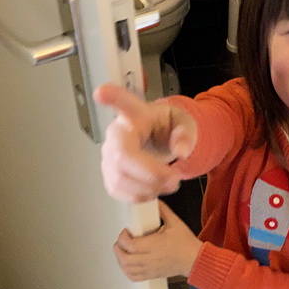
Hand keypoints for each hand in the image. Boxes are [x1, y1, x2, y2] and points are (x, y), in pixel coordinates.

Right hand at [94, 84, 197, 202]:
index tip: (101, 93)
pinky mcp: (109, 174)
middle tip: (174, 178)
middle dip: (150, 174)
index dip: (110, 98)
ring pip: (119, 179)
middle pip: (121, 157)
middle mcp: (117, 133)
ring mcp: (109, 155)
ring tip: (168, 183)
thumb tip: (181, 151)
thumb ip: (186, 134)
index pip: (122, 103)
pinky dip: (140, 196)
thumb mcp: (185, 123)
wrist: (158, 139)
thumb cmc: (167, 127)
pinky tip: (153, 188)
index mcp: (136, 115)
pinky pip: (118, 191)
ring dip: (149, 188)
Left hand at [114, 202, 202, 280]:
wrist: (194, 260)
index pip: (130, 244)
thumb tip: (153, 200)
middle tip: (121, 241)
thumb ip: (162, 210)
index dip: (123, 237)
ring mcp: (150, 269)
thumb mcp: (175, 222)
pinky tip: (128, 263)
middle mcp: (150, 259)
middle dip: (118, 248)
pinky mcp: (151, 275)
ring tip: (123, 250)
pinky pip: (133, 277)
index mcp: (154, 245)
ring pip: (126, 269)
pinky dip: (126, 271)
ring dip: (120, 259)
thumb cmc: (186, 244)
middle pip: (124, 258)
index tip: (126, 231)